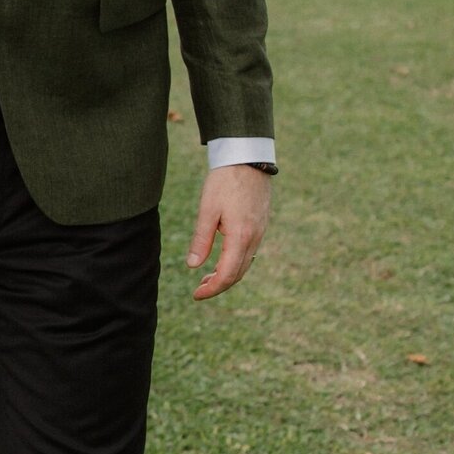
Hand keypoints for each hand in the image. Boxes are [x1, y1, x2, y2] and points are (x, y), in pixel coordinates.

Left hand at [185, 165, 270, 301]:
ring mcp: (260, 232)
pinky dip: (236, 262)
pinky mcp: (260, 225)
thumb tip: (193, 266)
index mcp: (240, 237)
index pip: (228, 274)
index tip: (196, 295)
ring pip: (245, 264)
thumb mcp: (207, 210)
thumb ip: (201, 240)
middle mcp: (254, 238)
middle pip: (238, 273)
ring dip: (227, 274)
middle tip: (199, 289)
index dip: (212, 289)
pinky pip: (250, 252)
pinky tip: (223, 259)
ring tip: (207, 277)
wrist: (248, 158)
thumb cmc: (225, 181)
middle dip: (219, 285)